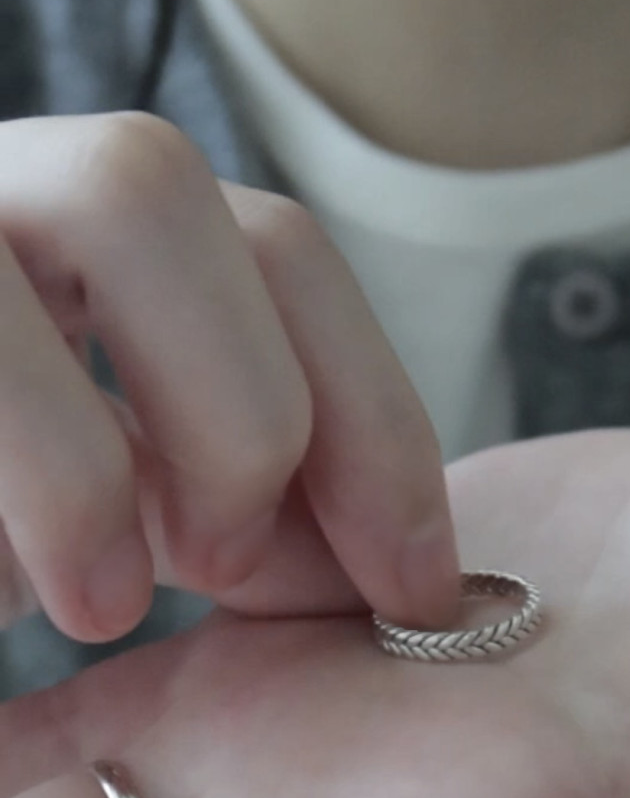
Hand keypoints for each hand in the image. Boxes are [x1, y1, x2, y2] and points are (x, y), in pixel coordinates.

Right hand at [0, 111, 458, 639]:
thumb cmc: (1, 503)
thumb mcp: (126, 502)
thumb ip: (242, 510)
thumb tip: (402, 576)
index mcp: (95, 226)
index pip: (280, 251)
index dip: (375, 417)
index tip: (419, 586)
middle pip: (151, 190)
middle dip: (231, 407)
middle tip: (218, 570)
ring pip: (51, 219)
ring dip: (80, 453)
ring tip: (99, 607)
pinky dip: (12, 480)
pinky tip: (2, 582)